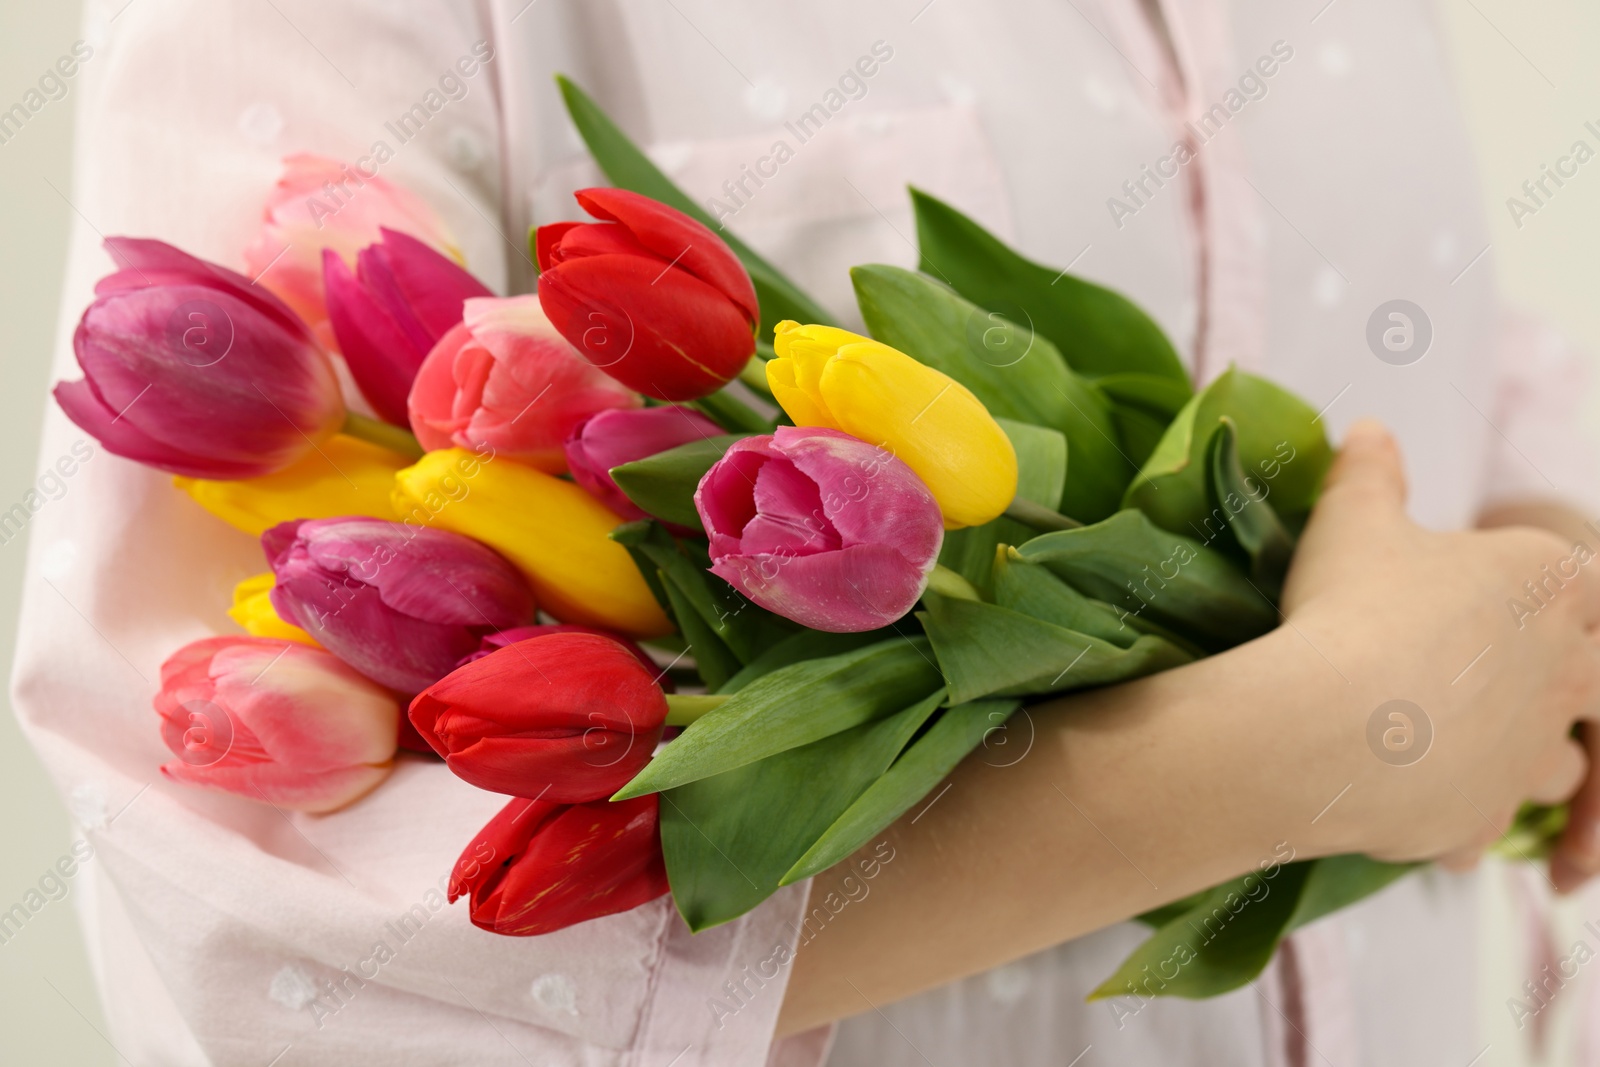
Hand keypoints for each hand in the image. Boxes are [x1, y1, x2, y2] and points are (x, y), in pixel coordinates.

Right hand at [1281, 420, 1599, 862]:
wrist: (1327, 726)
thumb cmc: (1351, 607)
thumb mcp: (1351, 518)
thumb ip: (1369, 471)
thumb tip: (1369, 433)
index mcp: (1546, 583)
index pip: (1589, 583)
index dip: (1554, 592)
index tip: (1505, 599)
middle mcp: (1562, 669)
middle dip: (1569, 692)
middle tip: (1501, 693)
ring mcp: (1527, 751)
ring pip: (1559, 766)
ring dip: (1523, 762)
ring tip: (1462, 752)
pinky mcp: (1482, 816)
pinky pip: (1479, 826)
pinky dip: (1451, 820)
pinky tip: (1404, 805)